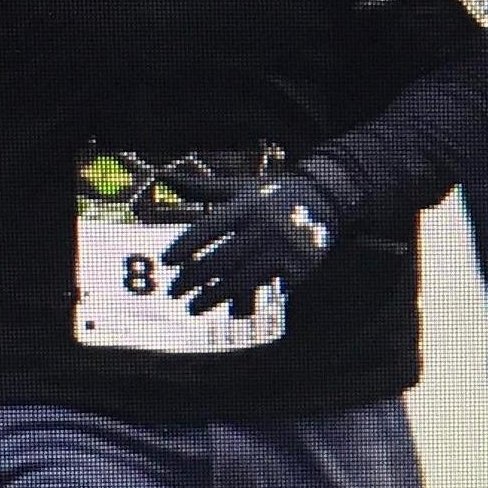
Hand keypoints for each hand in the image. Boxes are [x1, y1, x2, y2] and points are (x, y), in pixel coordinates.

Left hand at [161, 165, 336, 317]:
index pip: (209, 228)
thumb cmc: (272, 195)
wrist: (324, 199)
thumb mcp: (240, 188)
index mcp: (247, 206)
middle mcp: (263, 227)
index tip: (167, 261)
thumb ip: (202, 188)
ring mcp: (283, 249)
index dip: (186, 245)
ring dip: (215, 297)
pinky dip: (250, 301)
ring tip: (194, 308)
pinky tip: (232, 310)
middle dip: (194, 279)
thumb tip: (163, 177)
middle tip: (173, 293)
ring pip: (242, 279)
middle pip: (221, 259)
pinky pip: (269, 289)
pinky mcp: (300, 267)